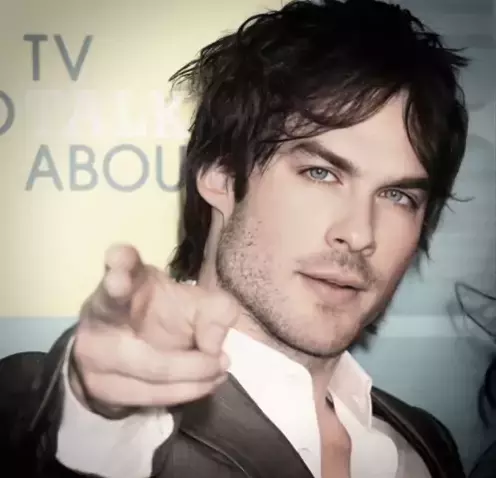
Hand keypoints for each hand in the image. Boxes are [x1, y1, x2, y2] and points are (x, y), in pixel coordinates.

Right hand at [69, 244, 237, 414]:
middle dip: (190, 363)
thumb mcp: (190, 301)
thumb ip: (214, 309)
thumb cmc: (159, 311)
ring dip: (193, 380)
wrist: (119, 341)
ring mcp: (94, 357)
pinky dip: (182, 393)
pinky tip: (204, 384)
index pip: (117, 269)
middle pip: (145, 349)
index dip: (118, 266)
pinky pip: (148, 398)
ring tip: (219, 371)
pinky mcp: (100, 389)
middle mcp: (98, 318)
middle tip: (223, 361)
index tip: (119, 269)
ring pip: (152, 375)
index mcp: (121, 284)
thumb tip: (215, 344)